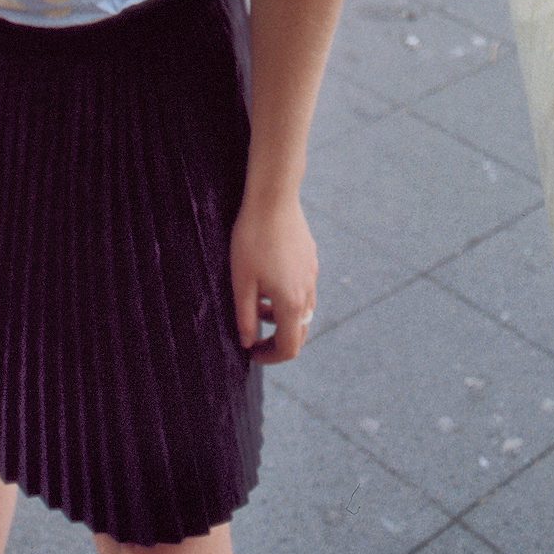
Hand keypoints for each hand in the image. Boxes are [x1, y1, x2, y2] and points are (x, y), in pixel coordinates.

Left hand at [230, 192, 317, 363]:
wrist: (273, 197)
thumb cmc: (252, 238)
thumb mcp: (241, 281)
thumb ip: (245, 316)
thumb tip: (247, 342)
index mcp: (291, 302)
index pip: (288, 347)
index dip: (270, 357)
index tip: (251, 351)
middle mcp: (307, 291)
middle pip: (299, 332)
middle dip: (277, 340)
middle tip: (254, 336)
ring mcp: (312, 274)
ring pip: (302, 310)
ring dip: (282, 317)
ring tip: (257, 304)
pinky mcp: (310, 258)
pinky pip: (303, 288)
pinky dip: (288, 297)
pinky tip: (268, 279)